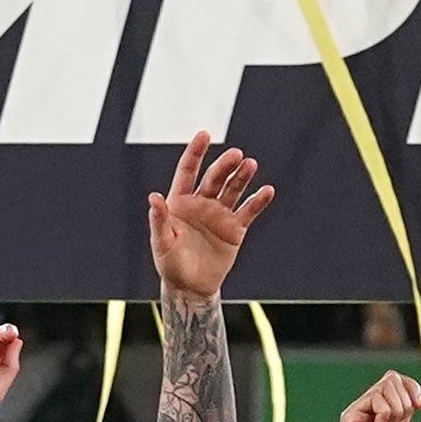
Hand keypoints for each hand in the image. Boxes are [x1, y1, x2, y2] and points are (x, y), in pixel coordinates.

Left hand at [150, 132, 273, 302]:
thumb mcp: (162, 243)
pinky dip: (258, 201)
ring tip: (251, 165)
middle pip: (214, 178)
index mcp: (180, 201)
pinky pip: (248, 211)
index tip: (205, 134)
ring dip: (242, 177)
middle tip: (236, 155)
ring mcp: (219, 214)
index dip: (196, 152)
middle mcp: (201, 203)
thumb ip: (159, 220)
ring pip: (233, 190)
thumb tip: (154, 197)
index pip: (188, 170)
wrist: (191, 287)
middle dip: (225, 165)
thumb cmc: (170, 264)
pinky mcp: (235, 229)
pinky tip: (267, 191)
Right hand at [330, 371, 420, 421]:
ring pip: (387, 385)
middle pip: (394, 379)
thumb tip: (410, 395)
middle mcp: (372, 408)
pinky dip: (384, 413)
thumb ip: (404, 414)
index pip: (400, 383)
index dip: (413, 388)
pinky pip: (376, 397)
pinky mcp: (352, 412)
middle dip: (405, 400)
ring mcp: (362, 408)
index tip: (420, 405)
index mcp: (386, 412)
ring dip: (395, 409)